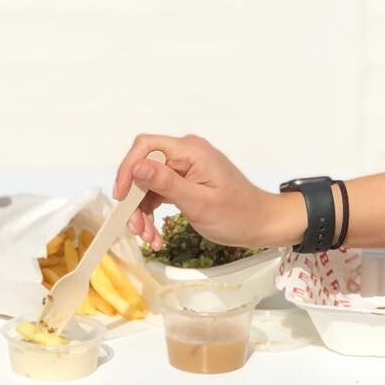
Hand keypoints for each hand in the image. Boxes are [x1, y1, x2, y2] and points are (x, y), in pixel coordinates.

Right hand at [113, 134, 299, 249]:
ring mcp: (186, 166)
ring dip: (143, 211)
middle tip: (135, 228)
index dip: (128, 169)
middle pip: (144, 167)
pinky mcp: (186, 180)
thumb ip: (166, 183)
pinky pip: (160, 191)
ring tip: (148, 237)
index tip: (121, 197)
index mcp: (191, 151)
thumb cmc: (237, 215)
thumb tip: (136, 166)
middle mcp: (186, 153)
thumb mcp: (199, 203)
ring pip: (149, 183)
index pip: (146, 147)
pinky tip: (155, 235)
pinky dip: (154, 212)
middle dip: (135, 199)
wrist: (262, 224)